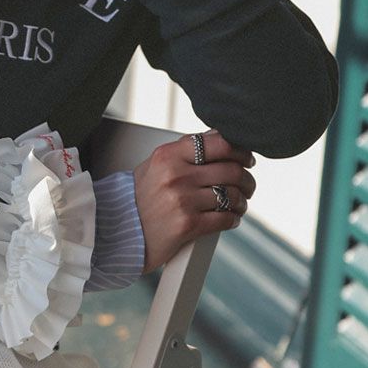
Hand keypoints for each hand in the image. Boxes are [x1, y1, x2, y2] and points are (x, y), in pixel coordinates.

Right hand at [133, 130, 255, 272]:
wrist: (119, 230)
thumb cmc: (141, 197)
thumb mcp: (157, 165)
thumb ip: (186, 151)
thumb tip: (220, 137)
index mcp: (168, 155)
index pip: (218, 144)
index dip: (240, 151)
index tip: (246, 158)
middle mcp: (175, 175)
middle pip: (231, 170)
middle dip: (247, 179)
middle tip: (247, 184)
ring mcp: (182, 200)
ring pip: (232, 195)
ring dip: (242, 201)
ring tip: (239, 203)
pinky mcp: (188, 225)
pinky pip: (225, 218)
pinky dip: (234, 218)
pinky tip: (231, 218)